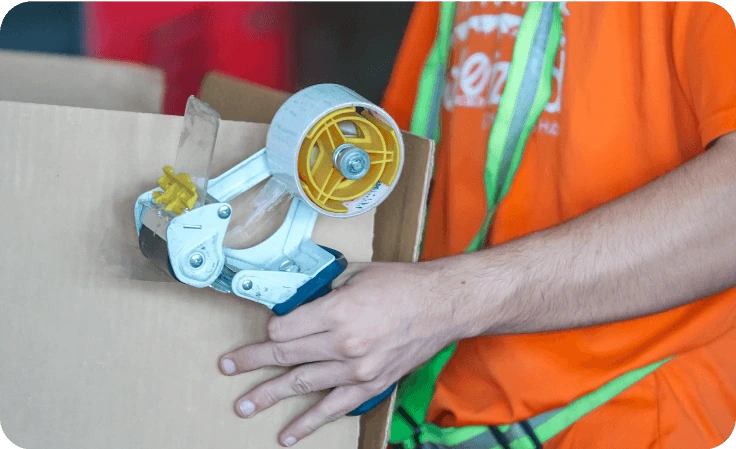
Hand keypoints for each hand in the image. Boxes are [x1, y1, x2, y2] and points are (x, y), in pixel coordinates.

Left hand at [218, 261, 460, 446]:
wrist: (443, 306)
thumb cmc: (401, 284)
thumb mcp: (357, 274)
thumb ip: (324, 289)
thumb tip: (297, 301)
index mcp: (339, 310)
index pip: (286, 326)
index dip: (272, 327)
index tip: (269, 328)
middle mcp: (344, 342)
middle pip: (286, 354)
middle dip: (253, 361)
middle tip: (228, 367)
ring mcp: (357, 369)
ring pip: (302, 384)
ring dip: (269, 395)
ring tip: (244, 405)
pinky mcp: (370, 385)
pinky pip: (333, 408)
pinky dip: (308, 423)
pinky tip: (287, 434)